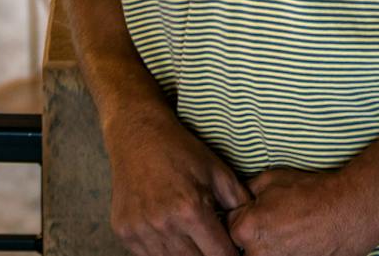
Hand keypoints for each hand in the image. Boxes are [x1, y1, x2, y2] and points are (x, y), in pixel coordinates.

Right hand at [104, 105, 250, 255]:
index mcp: (190, 209)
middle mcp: (163, 223)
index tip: (232, 251)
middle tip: (212, 244)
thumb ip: (240, 202)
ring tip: (192, 238)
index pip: (219, 255)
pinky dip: (163, 252)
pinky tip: (170, 236)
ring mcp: (140, 230)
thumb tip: (254, 228)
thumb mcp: (217, 170)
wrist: (136, 135)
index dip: (230, 255)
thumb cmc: (180, 150)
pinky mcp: (124, 232)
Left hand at [224, 167, 378, 255]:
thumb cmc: (311, 193)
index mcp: (246, 229)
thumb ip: (247, 192)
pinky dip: (284, 251)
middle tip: (274, 221)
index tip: (255, 210)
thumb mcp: (271, 179)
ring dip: (268, 245)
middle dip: (253, 233)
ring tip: (287, 231)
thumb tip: (239, 198)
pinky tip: (298, 240)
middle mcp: (258, 254)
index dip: (243, 213)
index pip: (230, 224)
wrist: (349, 211)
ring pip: (261, 254)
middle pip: (243, 245)